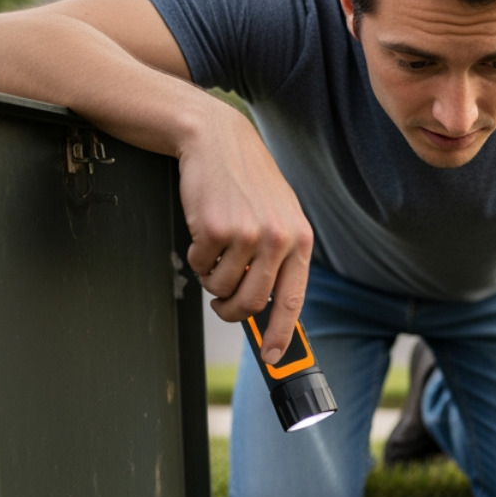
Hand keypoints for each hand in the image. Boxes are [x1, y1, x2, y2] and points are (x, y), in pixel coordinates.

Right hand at [175, 115, 312, 362]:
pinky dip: (195, 256)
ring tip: (216, 250)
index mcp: (299, 239)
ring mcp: (247, 233)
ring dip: (211, 278)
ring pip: (220, 287)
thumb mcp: (278, 215)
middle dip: (232, 311)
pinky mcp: (214, 228)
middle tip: (222, 304)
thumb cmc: (246, 181)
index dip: (283, 335)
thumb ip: (279, 259)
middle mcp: (278, 238)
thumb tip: (268, 310)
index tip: (275, 358)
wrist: (216, 138)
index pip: (292, 300)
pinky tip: (203, 230)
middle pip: (251, 303)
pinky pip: (198, 266)